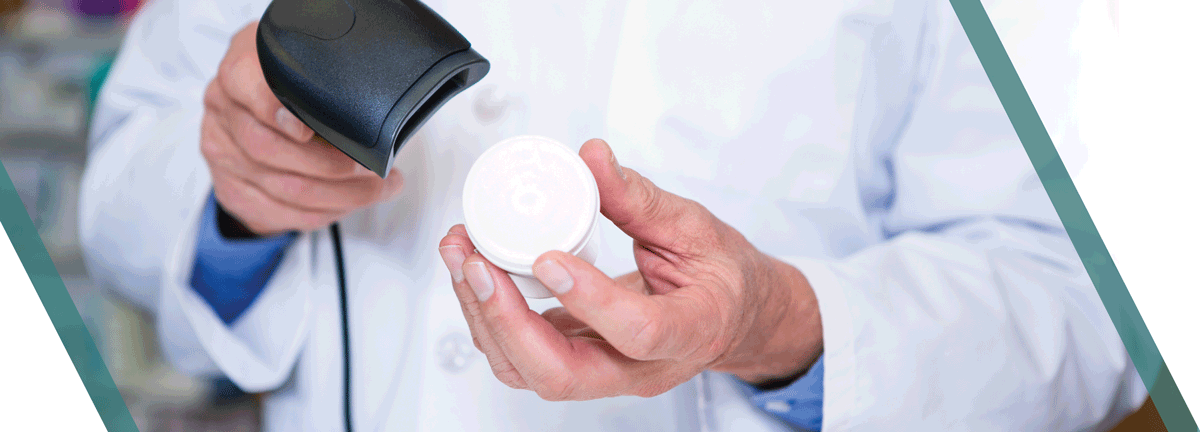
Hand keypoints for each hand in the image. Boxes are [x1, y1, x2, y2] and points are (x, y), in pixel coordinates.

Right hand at [200, 22, 403, 235]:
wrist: (255, 109)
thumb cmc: (289, 85)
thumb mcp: (303, 58)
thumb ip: (319, 69)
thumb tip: (363, 96)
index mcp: (240, 71)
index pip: (243, 83)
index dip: (273, 108)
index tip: (306, 128)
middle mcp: (224, 111)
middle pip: (269, 149)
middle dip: (332, 165)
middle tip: (371, 166)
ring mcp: (224, 154)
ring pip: (283, 188)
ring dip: (341, 194)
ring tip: (377, 187)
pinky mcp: (232, 190)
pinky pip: (281, 212)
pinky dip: (324, 212)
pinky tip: (348, 202)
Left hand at [437, 139, 822, 399]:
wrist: (731, 316)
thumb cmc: (721, 277)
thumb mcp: (696, 227)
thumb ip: (641, 198)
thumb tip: (593, 159)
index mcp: (690, 330)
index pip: (638, 332)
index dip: (590, 299)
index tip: (550, 257)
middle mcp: (642, 368)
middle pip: (562, 373)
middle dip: (506, 320)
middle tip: (479, 262)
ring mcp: (606, 372)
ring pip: (530, 371)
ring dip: (485, 317)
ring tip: (464, 256)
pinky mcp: (578, 360)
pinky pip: (522, 355)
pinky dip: (489, 316)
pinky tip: (476, 271)